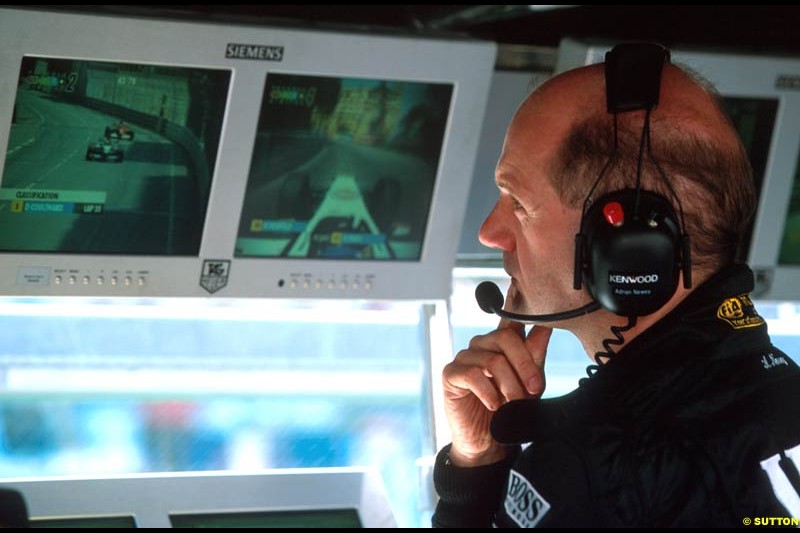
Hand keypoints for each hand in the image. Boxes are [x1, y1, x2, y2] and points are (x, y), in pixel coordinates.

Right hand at [442, 285, 551, 466]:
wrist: (490, 443)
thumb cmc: (510, 411)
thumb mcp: (530, 383)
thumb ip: (535, 355)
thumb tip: (547, 325)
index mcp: (502, 344)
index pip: (509, 316)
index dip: (513, 297)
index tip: (518, 280)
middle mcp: (483, 345)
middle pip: (506, 338)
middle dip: (525, 366)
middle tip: (533, 390)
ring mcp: (466, 357)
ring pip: (494, 360)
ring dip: (509, 385)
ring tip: (513, 402)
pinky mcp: (451, 374)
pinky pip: (474, 375)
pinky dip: (490, 392)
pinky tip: (494, 404)